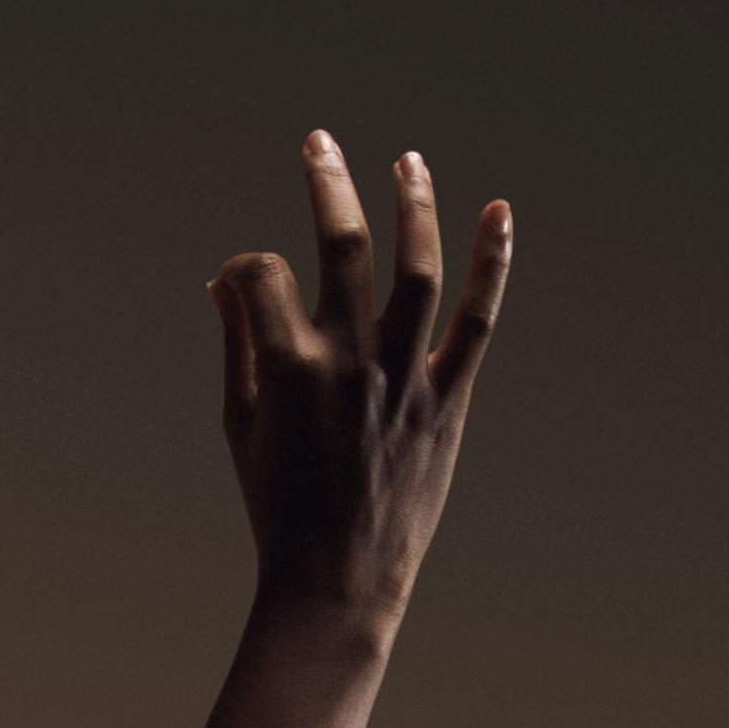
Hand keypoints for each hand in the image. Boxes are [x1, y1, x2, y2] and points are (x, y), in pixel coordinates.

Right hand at [210, 131, 511, 631]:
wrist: (337, 585)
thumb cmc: (279, 507)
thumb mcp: (240, 424)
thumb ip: (237, 343)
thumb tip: (228, 279)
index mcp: (287, 367)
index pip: (261, 272)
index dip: (244, 267)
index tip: (241, 283)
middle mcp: (348, 363)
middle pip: (342, 245)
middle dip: (327, 183)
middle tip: (319, 143)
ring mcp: (403, 379)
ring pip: (416, 269)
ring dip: (413, 206)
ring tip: (409, 163)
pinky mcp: (446, 401)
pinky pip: (475, 322)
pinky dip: (491, 265)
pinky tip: (500, 212)